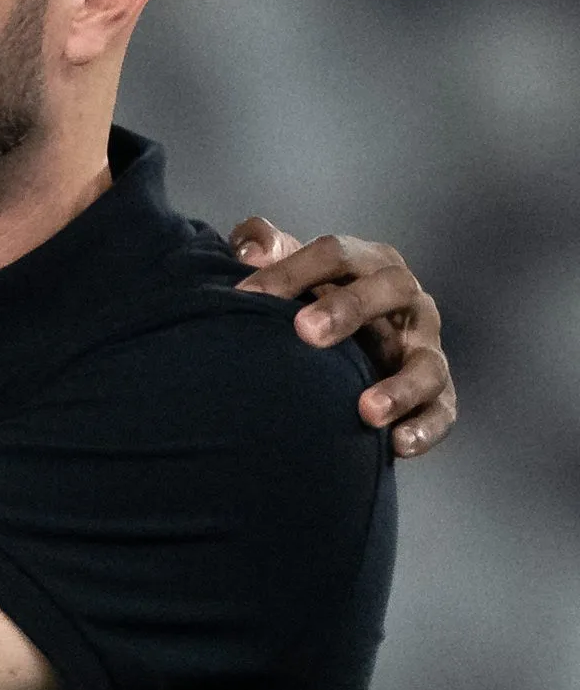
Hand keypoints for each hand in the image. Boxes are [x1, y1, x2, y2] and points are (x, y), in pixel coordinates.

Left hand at [231, 217, 456, 457]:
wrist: (338, 342)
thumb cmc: (305, 298)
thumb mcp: (284, 265)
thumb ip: (260, 245)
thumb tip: (250, 250)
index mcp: (366, 263)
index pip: (334, 254)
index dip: (292, 270)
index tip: (247, 295)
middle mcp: (404, 298)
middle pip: (389, 290)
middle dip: (348, 309)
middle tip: (305, 332)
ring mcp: (424, 345)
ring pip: (427, 362)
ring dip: (400, 387)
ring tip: (367, 410)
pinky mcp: (436, 392)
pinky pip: (442, 410)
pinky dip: (425, 427)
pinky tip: (397, 444)